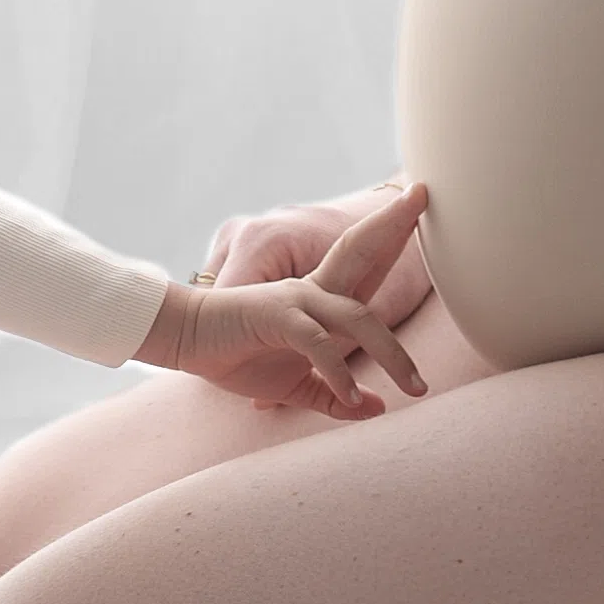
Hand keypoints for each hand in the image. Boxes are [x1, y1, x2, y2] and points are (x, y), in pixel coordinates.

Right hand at [141, 183, 435, 417]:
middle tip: (419, 194)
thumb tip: (376, 409)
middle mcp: (311, 285)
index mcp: (320, 293)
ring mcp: (295, 296)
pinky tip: (353, 396)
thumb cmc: (238, 357)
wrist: (184, 341)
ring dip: (390, 350)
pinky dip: (337, 370)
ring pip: (355, 317)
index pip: (364, 255)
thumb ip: (335, 394)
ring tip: (416, 386)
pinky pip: (316, 341)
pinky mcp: (276, 313)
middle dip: (393, 224)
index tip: (418, 199)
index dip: (390, 229)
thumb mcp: (298, 383)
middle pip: (363, 250)